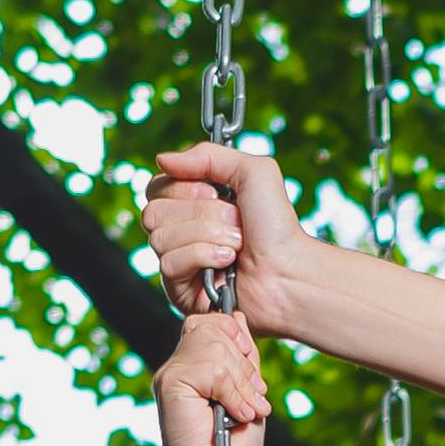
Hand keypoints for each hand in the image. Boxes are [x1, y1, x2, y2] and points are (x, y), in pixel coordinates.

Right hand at [141, 144, 308, 329]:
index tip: (216, 192)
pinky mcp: (182, 290)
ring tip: (236, 246)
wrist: (290, 272)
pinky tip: (227, 263)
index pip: (157, 187)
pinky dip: (201, 257)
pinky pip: (169, 264)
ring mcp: (181, 262)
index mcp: (192, 202)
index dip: (185, 188)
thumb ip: (208, 155)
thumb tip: (162, 159)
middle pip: (154, 212)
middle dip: (201, 214)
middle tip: (235, 223)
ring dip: (206, 236)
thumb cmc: (277, 227)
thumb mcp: (253, 172)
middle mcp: (183, 231)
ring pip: (160, 238)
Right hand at [154, 311, 270, 445]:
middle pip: (216, 328)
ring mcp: (169, 374)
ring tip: (242, 413)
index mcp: (192, 367)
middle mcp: (175, 367)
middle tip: (251, 403)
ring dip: (242, 383)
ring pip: (217, 345)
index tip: (253, 383)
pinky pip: (213, 366)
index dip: (239, 342)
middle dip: (245, 366)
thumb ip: (240, 357)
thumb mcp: (246, 393)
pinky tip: (233, 415)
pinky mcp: (171, 385)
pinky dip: (233, 393)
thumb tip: (234, 315)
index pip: (213, 323)